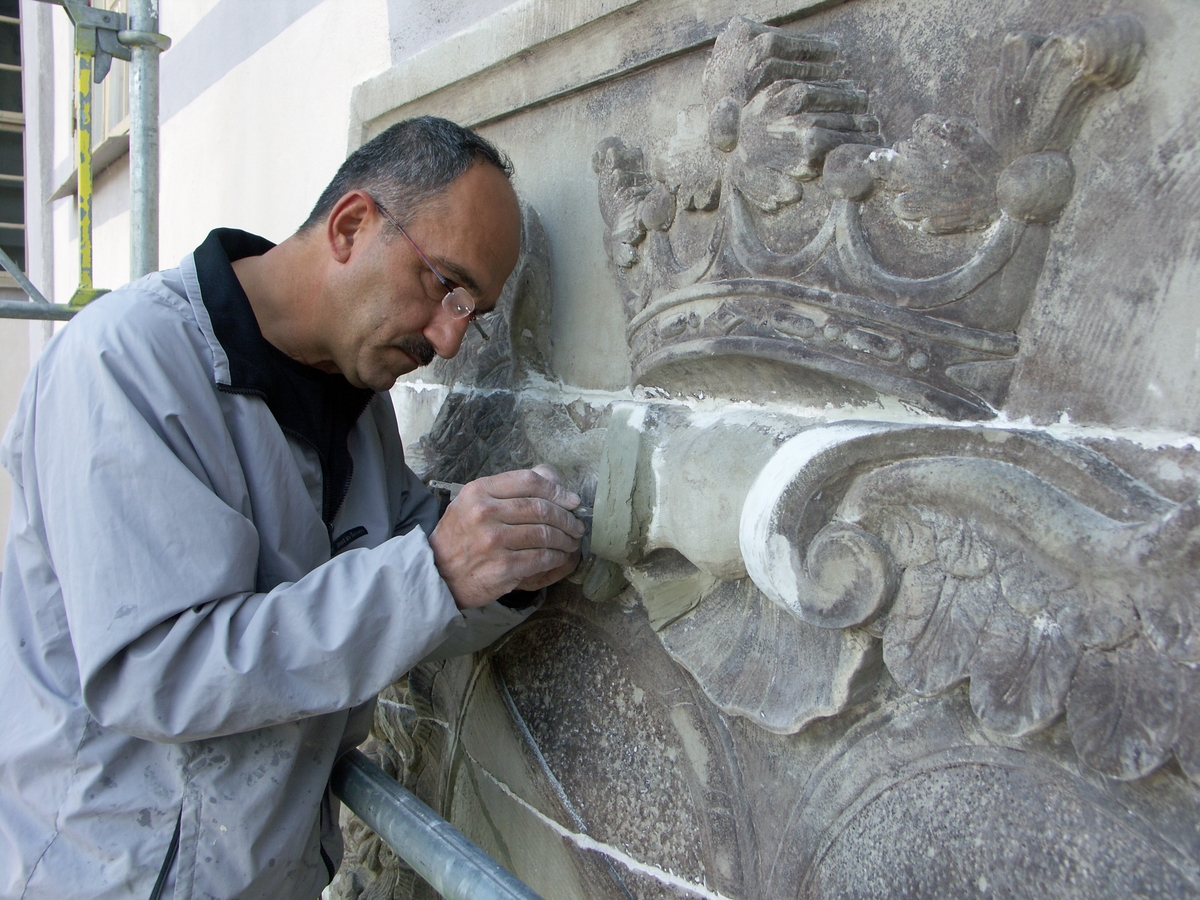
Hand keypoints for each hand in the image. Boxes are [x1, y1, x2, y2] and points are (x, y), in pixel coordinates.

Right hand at [429, 464, 584, 609]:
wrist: (437, 573)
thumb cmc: (460, 536)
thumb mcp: (472, 502)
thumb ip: (507, 488)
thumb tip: (551, 478)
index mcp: (479, 491)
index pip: (529, 481)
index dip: (557, 490)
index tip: (571, 500)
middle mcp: (485, 513)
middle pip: (541, 508)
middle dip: (567, 517)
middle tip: (577, 524)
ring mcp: (493, 541)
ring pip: (545, 534)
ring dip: (565, 539)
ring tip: (572, 541)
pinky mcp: (503, 567)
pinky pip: (541, 558)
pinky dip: (557, 557)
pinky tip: (560, 557)